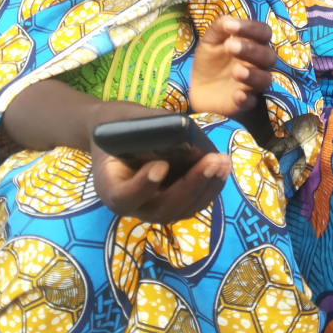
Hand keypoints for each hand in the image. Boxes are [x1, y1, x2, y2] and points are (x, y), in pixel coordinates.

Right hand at [84, 101, 230, 223]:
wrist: (116, 136)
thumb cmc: (118, 126)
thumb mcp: (126, 122)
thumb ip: (149, 129)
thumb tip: (182, 130)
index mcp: (110, 186)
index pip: (123, 197)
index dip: (142, 186)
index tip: (160, 165)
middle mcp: (132, 205)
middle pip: (162, 209)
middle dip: (191, 186)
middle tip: (212, 162)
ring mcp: (153, 207)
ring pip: (182, 210)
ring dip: (206, 187)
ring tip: (222, 162)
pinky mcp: (172, 203)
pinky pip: (192, 203)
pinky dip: (210, 187)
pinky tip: (222, 167)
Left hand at [189, 16, 275, 115]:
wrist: (197, 88)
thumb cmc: (210, 61)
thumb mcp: (210, 41)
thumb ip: (219, 28)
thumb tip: (229, 19)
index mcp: (252, 44)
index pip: (263, 33)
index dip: (251, 28)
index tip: (231, 26)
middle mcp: (257, 64)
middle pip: (268, 56)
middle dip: (251, 50)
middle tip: (230, 46)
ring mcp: (252, 84)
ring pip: (265, 80)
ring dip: (252, 74)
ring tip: (236, 71)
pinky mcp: (244, 103)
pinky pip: (251, 102)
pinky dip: (246, 99)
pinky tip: (237, 95)